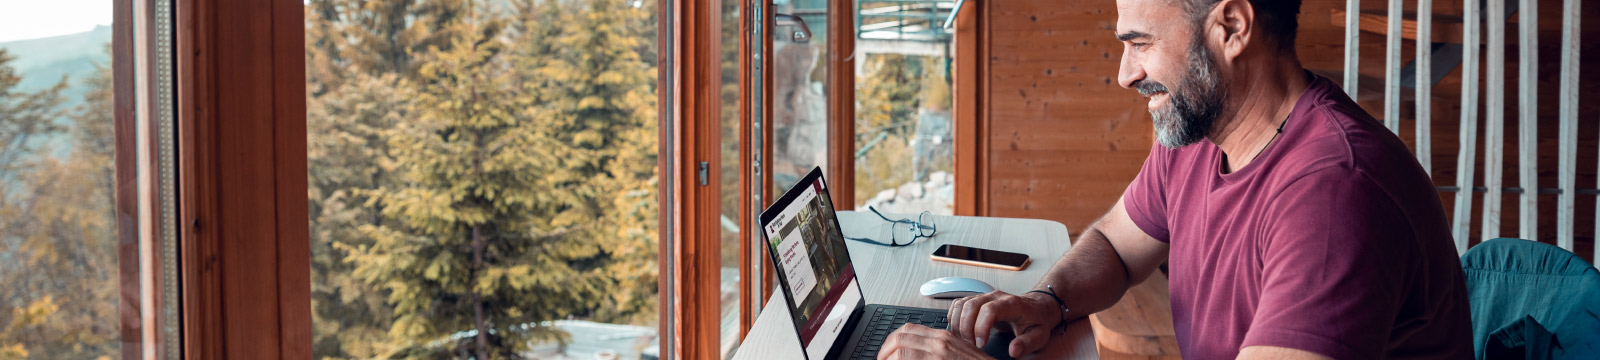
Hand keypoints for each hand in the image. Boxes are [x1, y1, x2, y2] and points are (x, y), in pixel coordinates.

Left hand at [877, 324, 991, 359]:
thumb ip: (936, 350)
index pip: (907, 330)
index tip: (886, 352)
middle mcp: (940, 342)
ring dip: (889, 359)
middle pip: (900, 337)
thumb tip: (915, 354)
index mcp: (943, 337)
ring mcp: (939, 354)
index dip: (891, 341)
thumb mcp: (955, 353)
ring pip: (901, 352)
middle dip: (885, 351)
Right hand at [948, 290, 1060, 357]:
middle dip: (966, 328)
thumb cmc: (1035, 321)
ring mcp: (984, 296)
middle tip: (970, 345)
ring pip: (961, 304)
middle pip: (971, 305)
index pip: (989, 310)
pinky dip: (954, 318)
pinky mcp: (977, 300)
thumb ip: (1027, 344)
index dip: (981, 327)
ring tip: (964, 340)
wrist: (1035, 308)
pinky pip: (958, 304)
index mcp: (1011, 303)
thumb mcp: (1038, 336)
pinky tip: (960, 331)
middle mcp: (995, 296)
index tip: (981, 344)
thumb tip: (1013, 351)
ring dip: (958, 323)